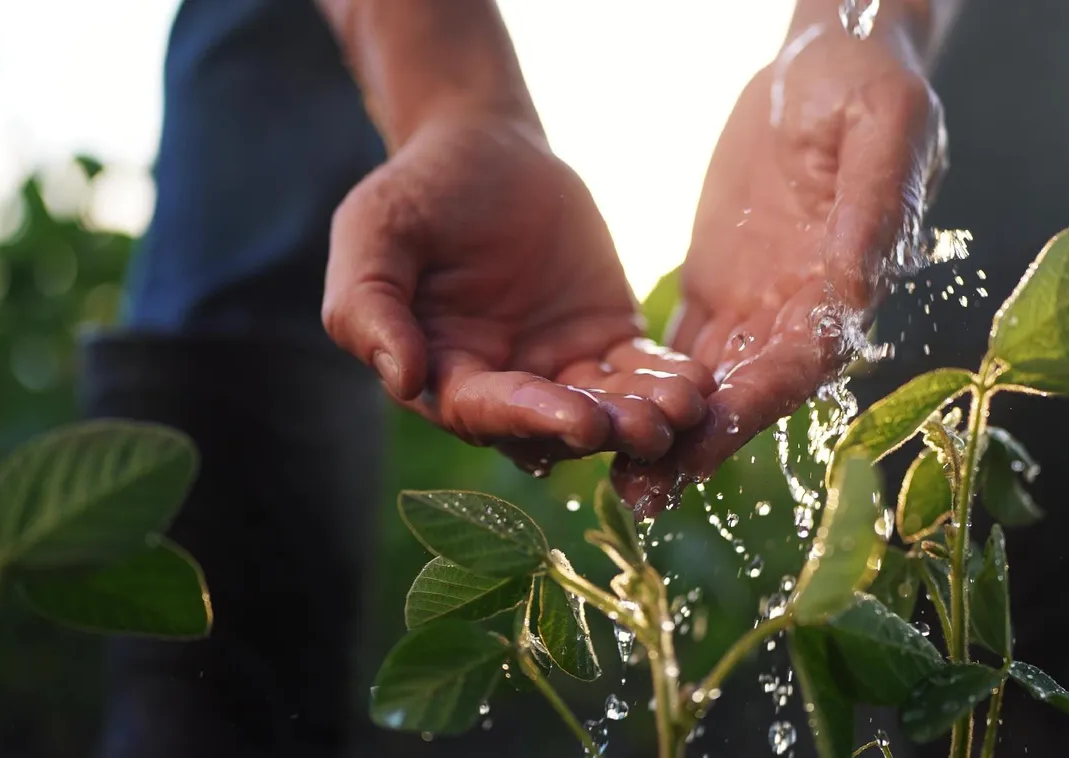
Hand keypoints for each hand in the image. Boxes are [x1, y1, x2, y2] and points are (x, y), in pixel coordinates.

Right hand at [323, 113, 714, 470]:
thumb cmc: (417, 191)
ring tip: (684, 409)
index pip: (486, 411)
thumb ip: (370, 305)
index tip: (580, 420)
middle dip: (604, 428)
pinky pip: (640, 369)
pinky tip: (698, 384)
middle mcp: (505, 385)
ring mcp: (561, 366)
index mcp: (444, 375)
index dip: (532, 418)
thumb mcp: (374, 233)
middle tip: (649, 428)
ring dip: (644, 415)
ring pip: (605, 406)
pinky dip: (667, 380)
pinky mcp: (607, 338)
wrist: (484, 147)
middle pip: (555, 425)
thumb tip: (400, 378)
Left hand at [614, 22, 945, 514]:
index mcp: (849, 279)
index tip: (709, 437)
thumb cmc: (869, 85)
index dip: (760, 398)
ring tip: (619, 484)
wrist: (826, 62)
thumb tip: (857, 287)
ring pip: (711, 385)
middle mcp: (804, 310)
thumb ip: (872, 208)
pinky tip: (606, 423)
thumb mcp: (884, 129)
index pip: (805, 356)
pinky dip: (648, 391)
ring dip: (669, 435)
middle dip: (701, 444)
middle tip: (646, 494)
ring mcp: (759, 305)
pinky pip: (681, 352)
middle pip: (752, 392)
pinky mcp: (719, 290)